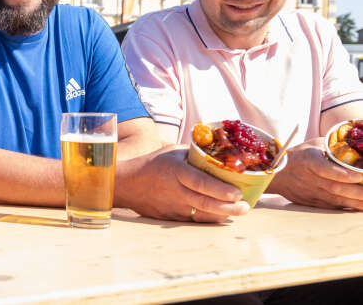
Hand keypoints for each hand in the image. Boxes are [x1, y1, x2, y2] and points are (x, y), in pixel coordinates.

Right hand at [116, 145, 249, 222]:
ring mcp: (172, 206)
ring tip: (239, 211)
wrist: (128, 184)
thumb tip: (220, 153)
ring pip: (201, 214)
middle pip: (205, 203)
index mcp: (175, 171)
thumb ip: (194, 154)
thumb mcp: (172, 152)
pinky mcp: (171, 217)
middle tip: (245, 206)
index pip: (200, 183)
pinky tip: (222, 216)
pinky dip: (209, 219)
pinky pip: (193, 220)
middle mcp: (174, 190)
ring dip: (222, 214)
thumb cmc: (152, 163)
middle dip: (229, 207)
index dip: (220, 190)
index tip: (237, 193)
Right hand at [268, 138, 362, 209]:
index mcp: (308, 160)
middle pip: (335, 188)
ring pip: (336, 200)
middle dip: (357, 192)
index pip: (325, 169)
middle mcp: (309, 178)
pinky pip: (333, 207)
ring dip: (356, 202)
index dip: (343, 174)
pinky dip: (348, 207)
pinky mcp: (313, 202)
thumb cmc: (299, 155)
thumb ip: (333, 146)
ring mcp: (310, 192)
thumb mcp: (313, 145)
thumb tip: (356, 147)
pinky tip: (361, 207)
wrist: (277, 173)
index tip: (359, 175)